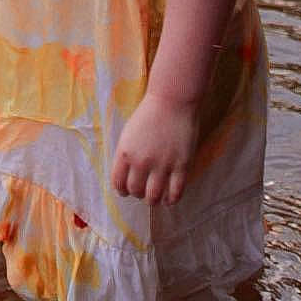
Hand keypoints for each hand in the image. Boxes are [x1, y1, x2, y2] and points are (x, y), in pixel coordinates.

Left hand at [111, 89, 199, 205]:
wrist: (173, 100)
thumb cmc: (150, 113)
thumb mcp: (129, 133)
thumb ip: (126, 154)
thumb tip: (126, 175)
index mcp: (125, 153)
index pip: (118, 183)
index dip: (122, 190)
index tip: (126, 191)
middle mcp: (141, 162)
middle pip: (135, 191)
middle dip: (138, 193)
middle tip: (142, 191)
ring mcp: (162, 165)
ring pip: (153, 197)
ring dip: (152, 200)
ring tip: (155, 197)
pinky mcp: (181, 166)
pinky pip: (175, 193)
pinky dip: (171, 200)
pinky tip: (169, 199)